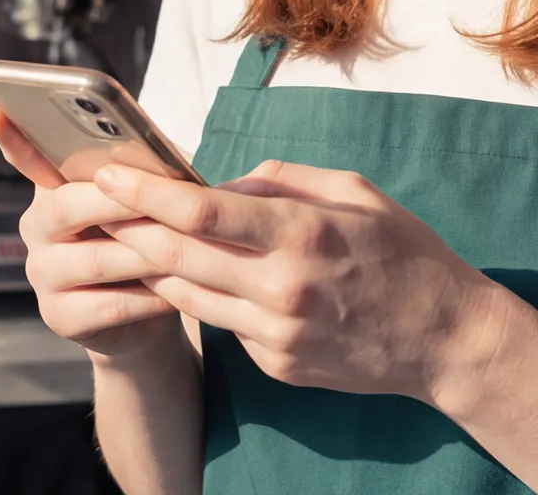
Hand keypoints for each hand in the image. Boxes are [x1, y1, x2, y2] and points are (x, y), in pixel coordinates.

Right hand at [0, 105, 179, 359]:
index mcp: (56, 187)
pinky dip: (149, 297)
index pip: (30, 157)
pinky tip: (174, 291)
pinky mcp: (60, 317)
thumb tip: (156, 146)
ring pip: (97, 258)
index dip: (13, 138)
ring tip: (184, 248)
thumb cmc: (150, 233)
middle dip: (117, 202)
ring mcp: (43, 274)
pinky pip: (111, 304)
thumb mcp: (151, 193)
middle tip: (155, 201)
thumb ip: (145, 166)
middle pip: (68, 207)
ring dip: (146, 253)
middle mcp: (38, 227)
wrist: (153, 306)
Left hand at [92, 159, 504, 404]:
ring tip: (129, 236)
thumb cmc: (404, 250)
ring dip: (153, 266)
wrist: (441, 337)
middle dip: (129, 228)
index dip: (148, 193)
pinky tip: (198, 275)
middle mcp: (282, 288)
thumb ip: (286, 179)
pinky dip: (203, 295)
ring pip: (188, 296)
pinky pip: (223, 323)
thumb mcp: (356, 191)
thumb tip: (228, 182)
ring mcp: (276, 334)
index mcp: (303, 233)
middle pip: (179, 257)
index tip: (111, 174)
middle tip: (97, 204)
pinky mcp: (275, 364)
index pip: (204, 212)